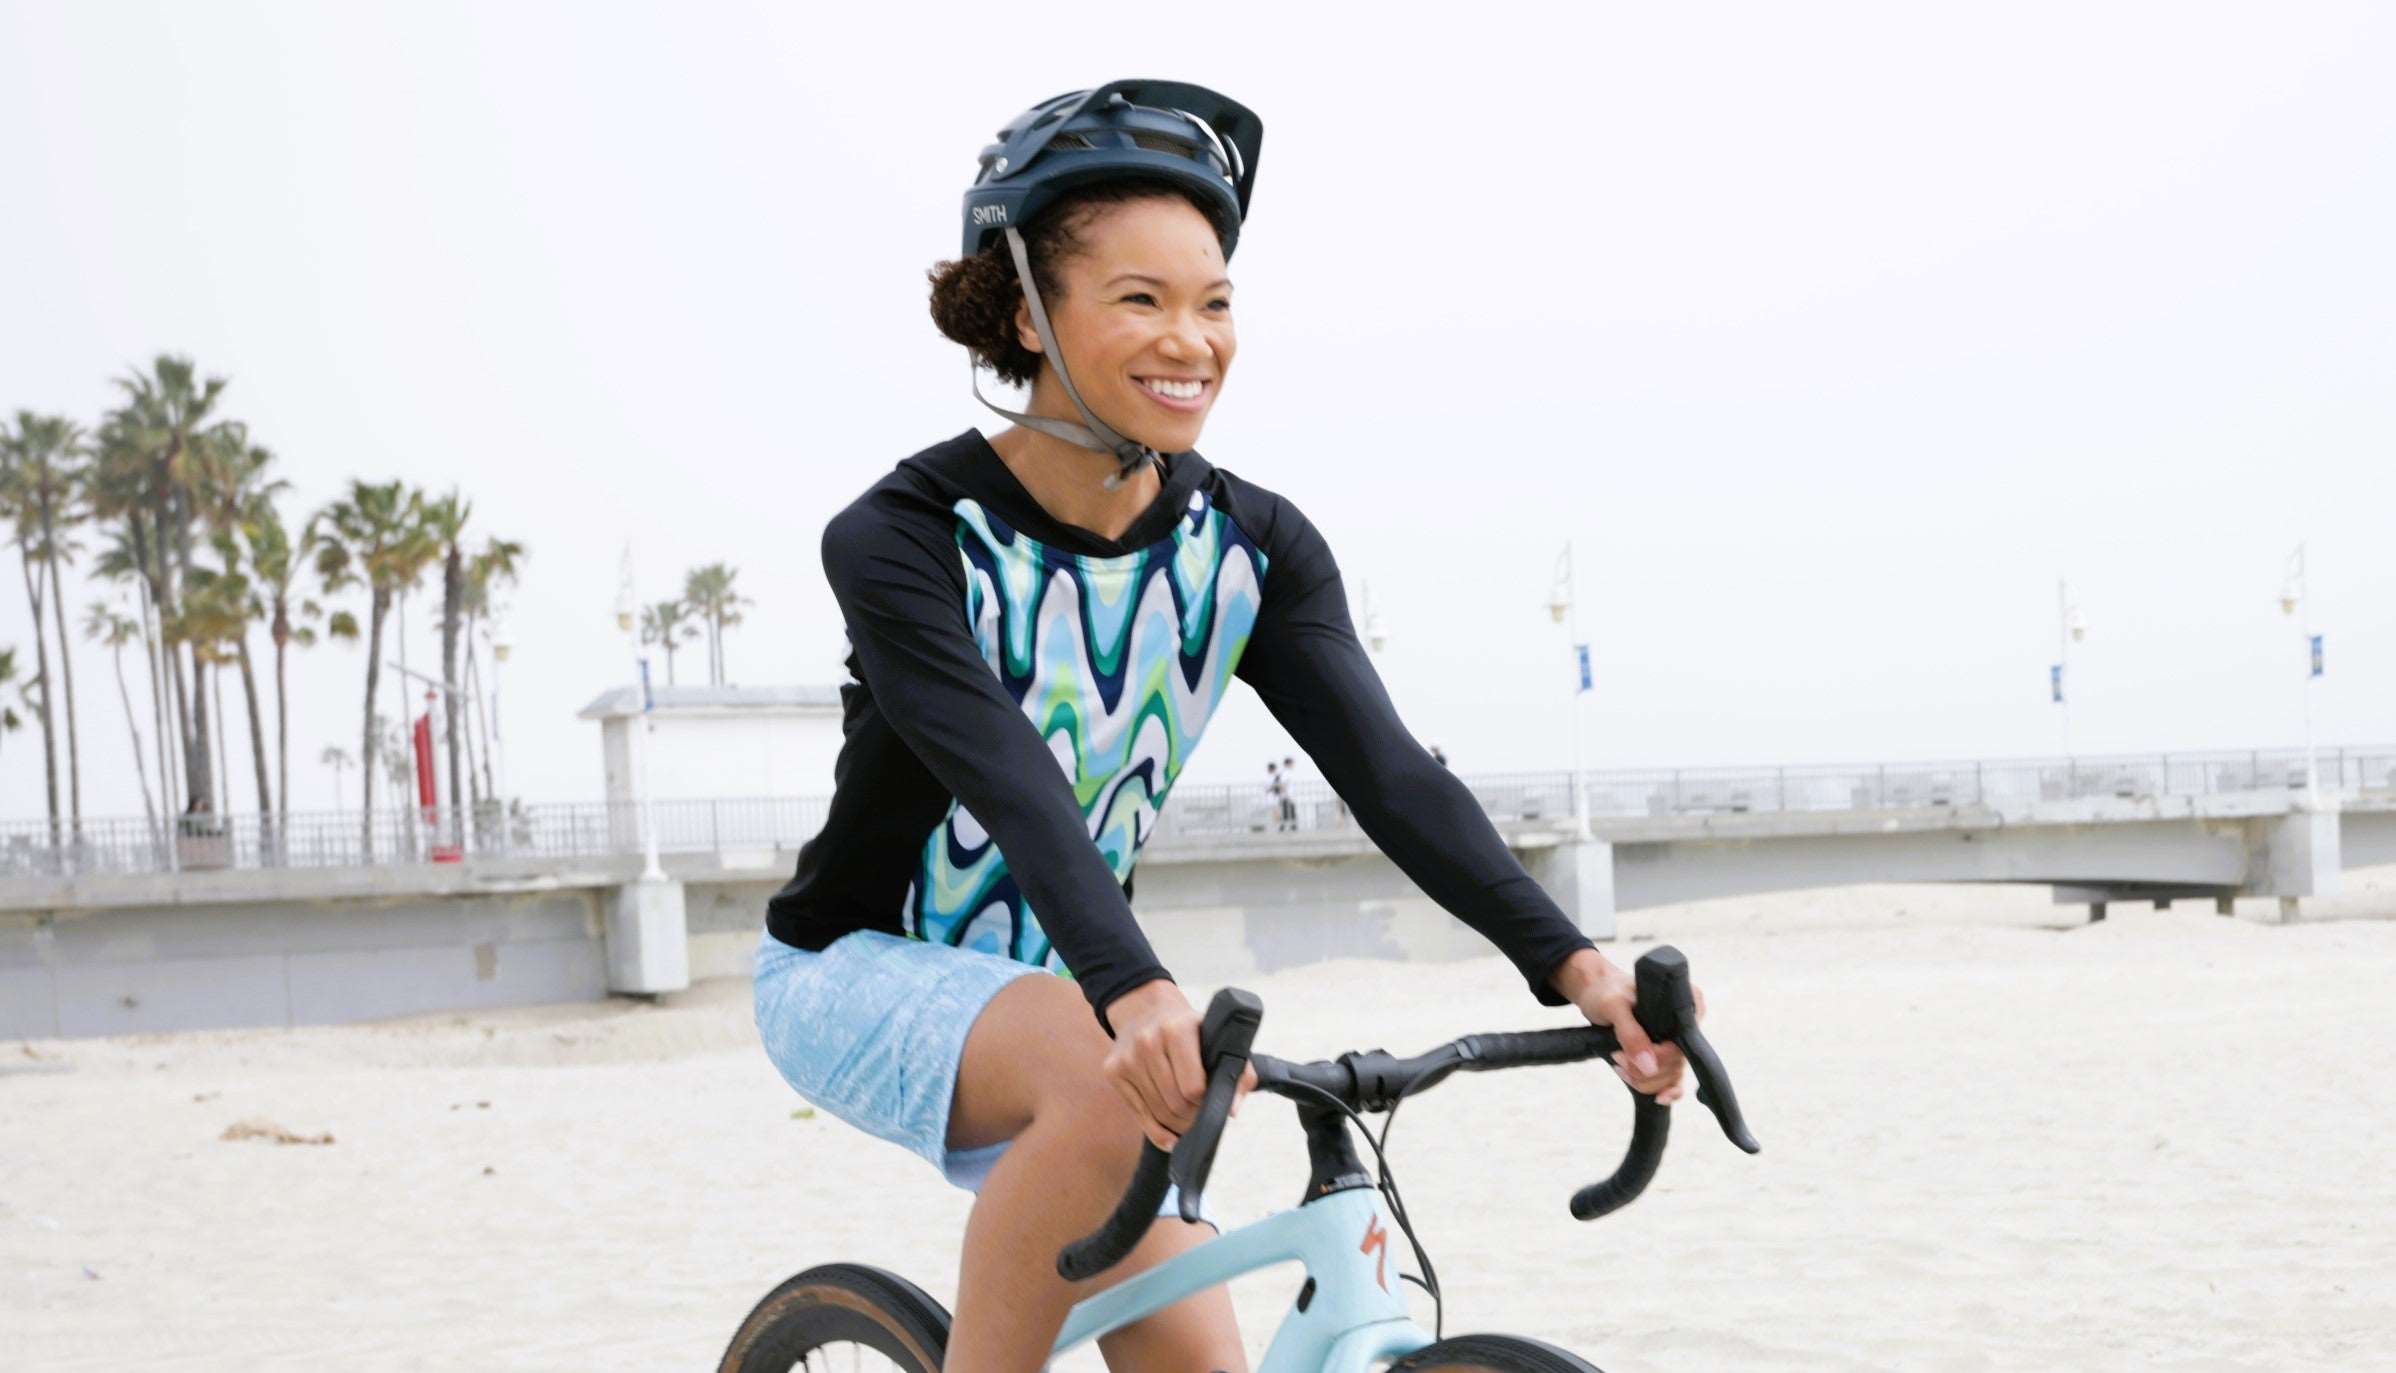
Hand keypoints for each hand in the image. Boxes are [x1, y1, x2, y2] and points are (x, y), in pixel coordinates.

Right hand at [1100, 980, 1257, 1150]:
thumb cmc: (1188, 1029)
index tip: (1211, 1101)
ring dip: (1177, 1126)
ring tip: (1188, 1122)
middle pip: (1175, 1104)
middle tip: (1201, 1116)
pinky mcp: (1113, 1071)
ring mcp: (1127, 1058)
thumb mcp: (1216, 1038)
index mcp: (1177, 1030)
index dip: (1206, 1102)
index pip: (1193, 1088)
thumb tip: (1231, 1110)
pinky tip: (1171, 1138)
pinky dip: (1158, 1132)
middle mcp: (1147, 1041)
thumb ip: (1238, 1072)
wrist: (1145, 1009)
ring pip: (1158, 1113)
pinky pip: (1139, 1115)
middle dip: (1193, 1118)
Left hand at [1550, 949, 1703, 1104]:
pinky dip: (1668, 1091)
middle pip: (1678, 1062)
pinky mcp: (1668, 1054)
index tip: (1627, 1052)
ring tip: (1620, 1063)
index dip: (1660, 1055)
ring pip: (1673, 1075)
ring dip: (1645, 1079)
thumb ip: (1631, 1033)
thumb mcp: (1614, 1006)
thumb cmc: (1607, 992)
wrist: (1597, 992)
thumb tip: (1649, 1067)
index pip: (1685, 1042)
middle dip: (1645, 1069)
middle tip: (1617, 1056)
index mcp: (1686, 1001)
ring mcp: (1679, 1041)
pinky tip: (1658, 1097)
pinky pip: (1677, 1080)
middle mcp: (1688, 1022)